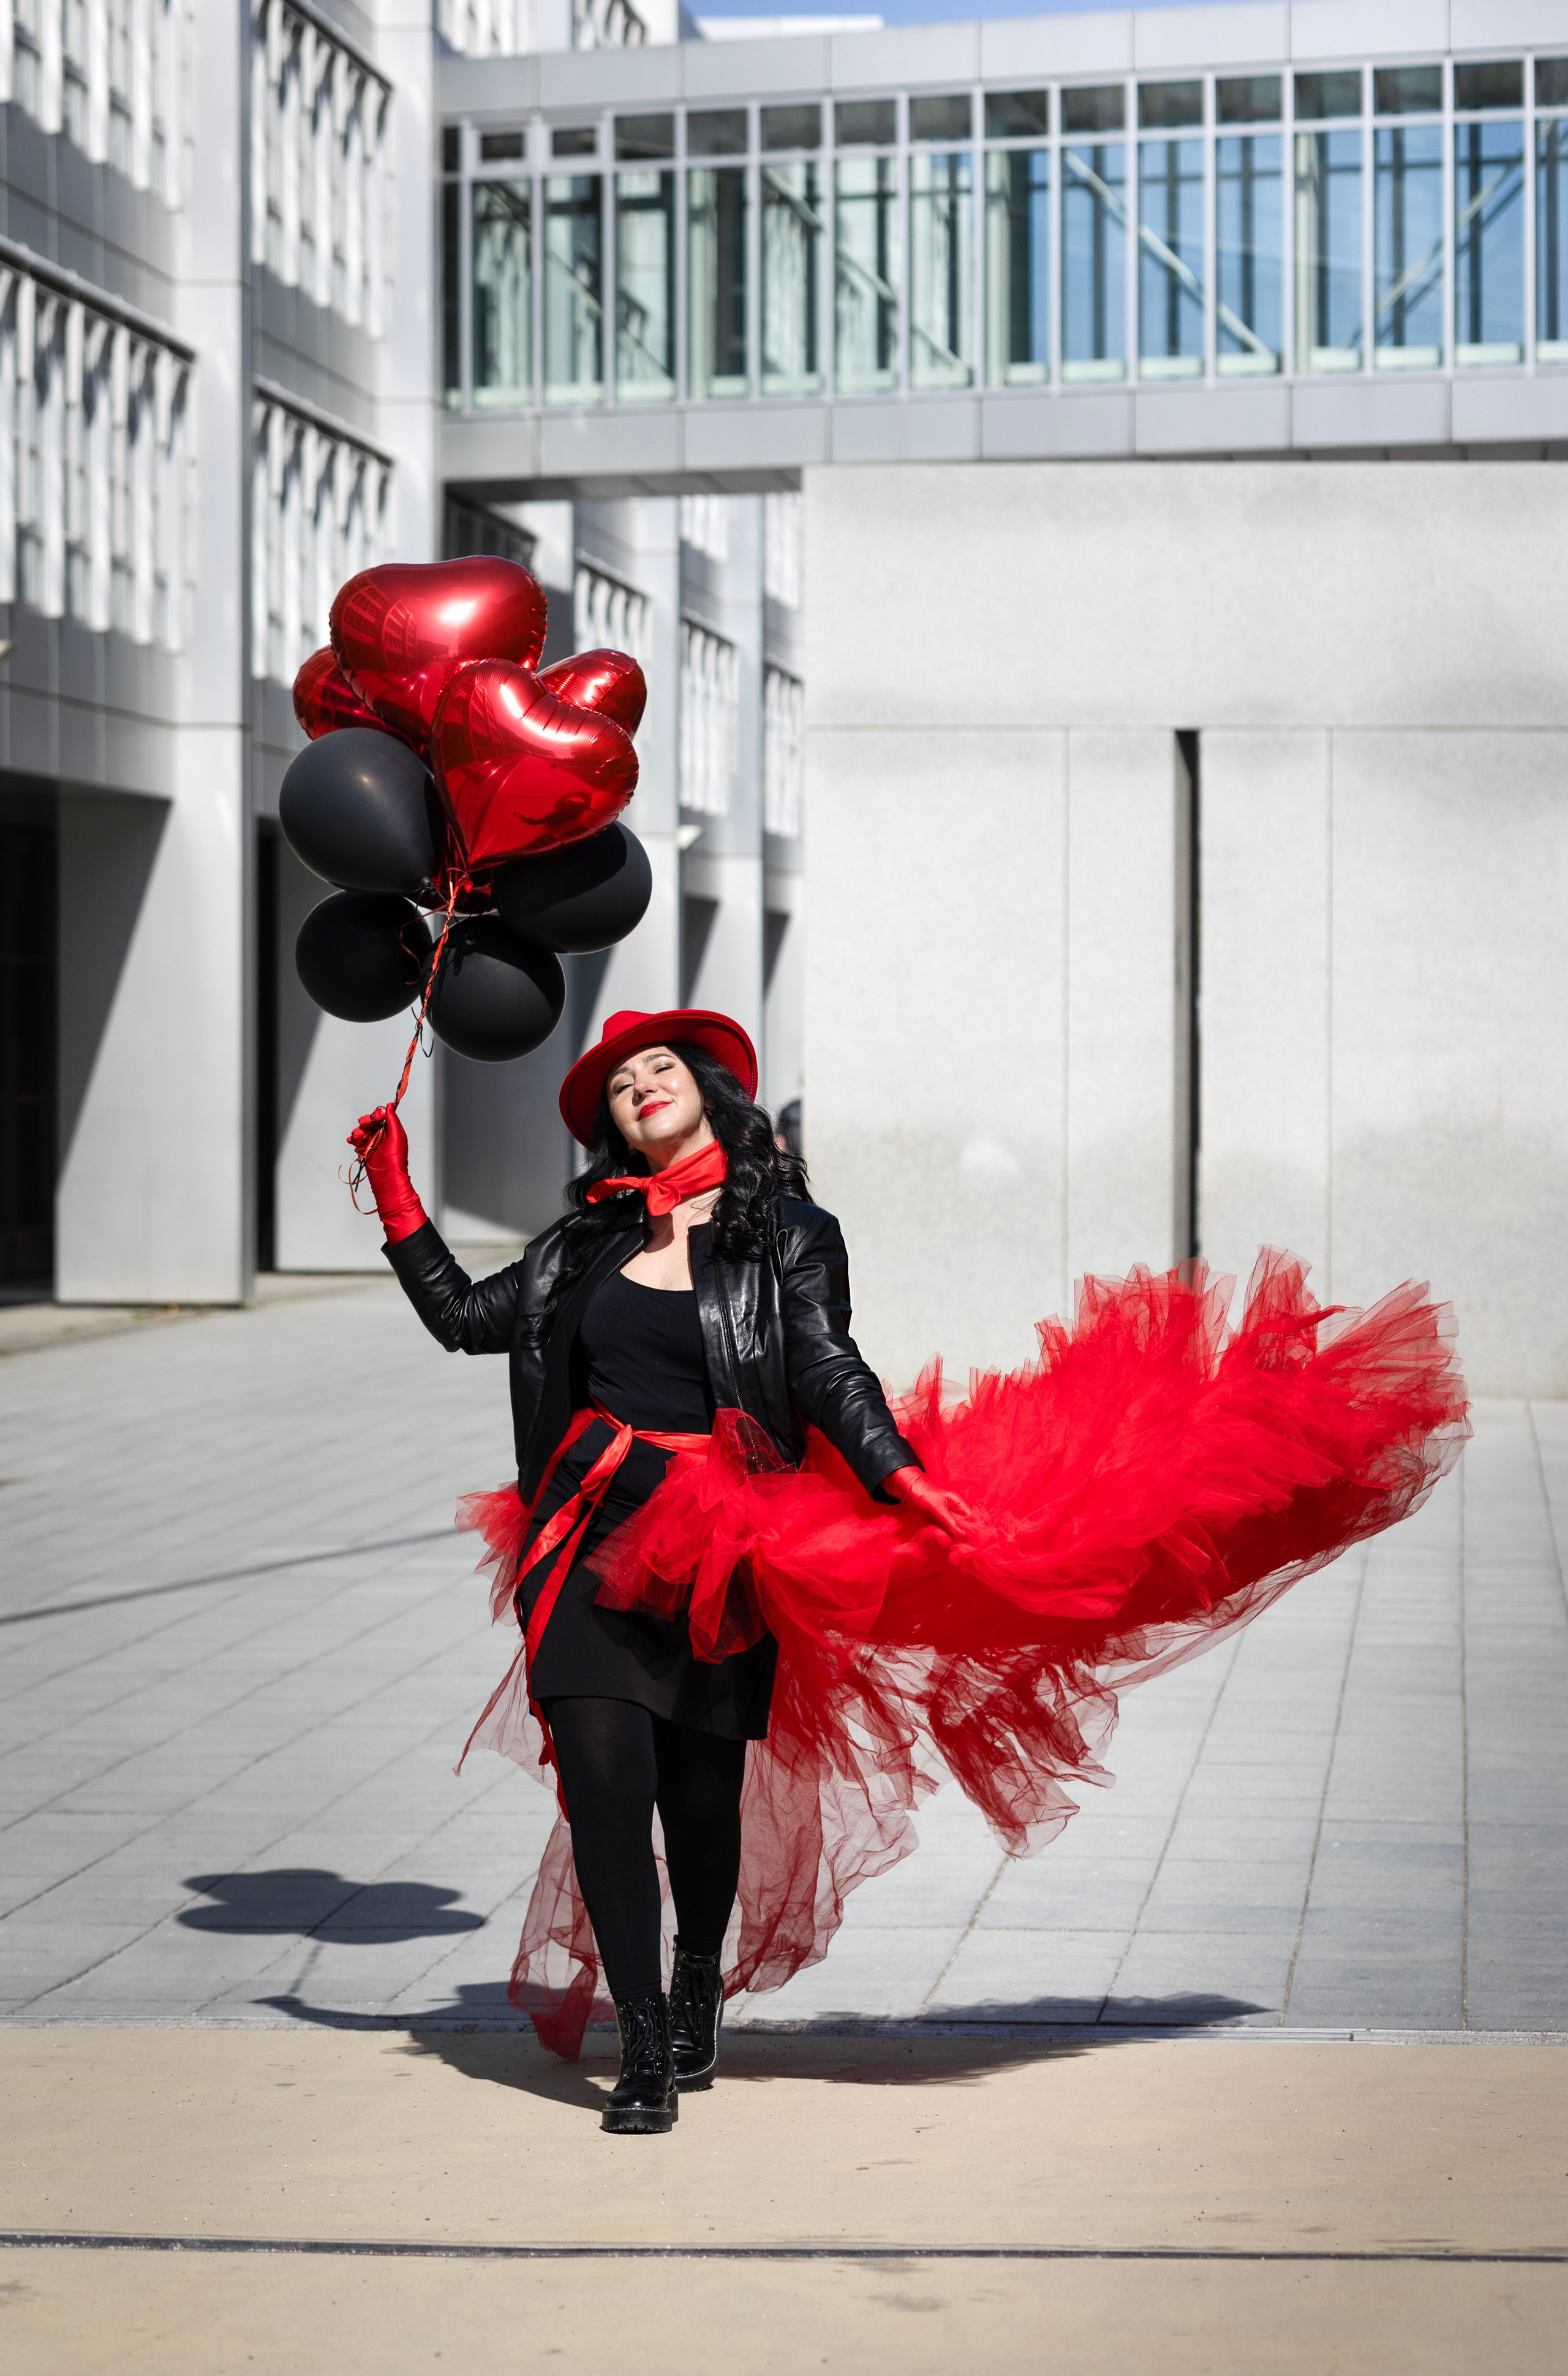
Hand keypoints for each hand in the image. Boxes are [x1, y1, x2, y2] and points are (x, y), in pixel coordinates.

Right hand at [347, 1105, 426, 1242]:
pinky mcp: (366, 1151)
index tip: (375, 1118)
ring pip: (363, 1131)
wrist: (387, 1181)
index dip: (377, 1115)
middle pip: (371, 1122)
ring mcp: (375, 1144)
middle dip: (365, 1123)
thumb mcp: (396, 1137)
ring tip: (356, 1138)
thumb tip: (389, 1105)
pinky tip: (352, 1141)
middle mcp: (384, 1136)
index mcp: (394, 1131)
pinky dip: (354, 1139)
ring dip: (358, 1132)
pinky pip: (358, 1141)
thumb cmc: (395, 1161)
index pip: (383, 1116)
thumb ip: (392, 1120)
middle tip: (362, 1126)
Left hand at [885, 1465, 976, 1540]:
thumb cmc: (922, 1494)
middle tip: (958, 1549)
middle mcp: (955, 1509)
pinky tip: (944, 1542)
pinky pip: (945, 1528)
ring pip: (954, 1528)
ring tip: (951, 1548)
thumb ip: (949, 1522)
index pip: (970, 1520)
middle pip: (963, 1525)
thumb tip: (964, 1536)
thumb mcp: (936, 1509)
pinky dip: (945, 1534)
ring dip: (952, 1537)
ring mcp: (947, 1514)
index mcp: (959, 1503)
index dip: (970, 1532)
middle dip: (961, 1536)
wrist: (906, 1488)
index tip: (967, 1545)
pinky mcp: (939, 1518)